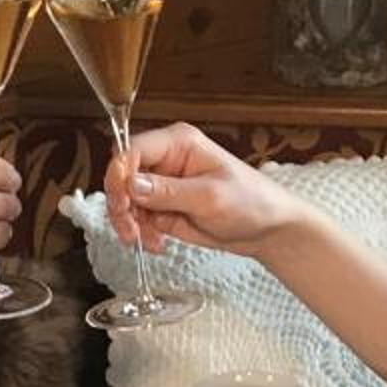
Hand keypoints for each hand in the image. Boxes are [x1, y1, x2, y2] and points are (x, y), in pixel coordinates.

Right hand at [106, 123, 296, 257]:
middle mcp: (166, 160)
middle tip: (130, 227)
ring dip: (130, 223)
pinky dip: (141, 233)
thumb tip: (131, 184)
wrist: (267, 229)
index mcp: (178, 143)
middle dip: (121, 204)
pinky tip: (158, 243)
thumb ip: (168, 191)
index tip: (122, 199)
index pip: (133, 149)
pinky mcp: (162, 206)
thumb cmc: (251, 202)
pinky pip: (138, 218)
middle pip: (122, 175)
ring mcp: (162, 184)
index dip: (120, 173)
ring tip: (148, 240)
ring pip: (125, 200)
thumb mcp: (210, 197)